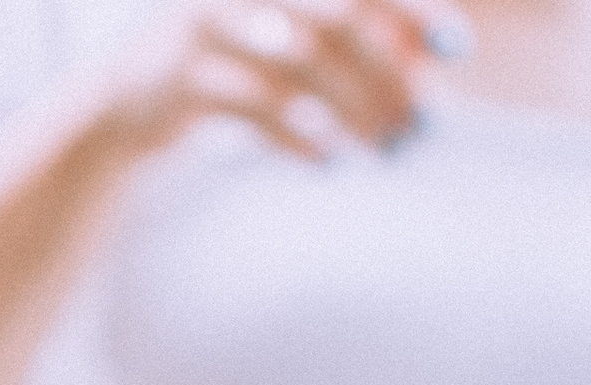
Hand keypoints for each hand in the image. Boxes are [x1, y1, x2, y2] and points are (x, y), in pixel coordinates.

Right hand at [96, 0, 462, 163]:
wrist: (132, 99)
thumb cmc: (236, 66)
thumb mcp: (295, 47)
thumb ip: (356, 44)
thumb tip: (435, 70)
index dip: (413, 8)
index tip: (458, 48)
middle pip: (337, 15)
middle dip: (388, 72)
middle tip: (425, 125)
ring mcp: (211, 20)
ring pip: (299, 58)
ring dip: (353, 108)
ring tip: (390, 149)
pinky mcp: (181, 74)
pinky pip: (252, 103)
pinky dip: (297, 134)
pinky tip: (330, 163)